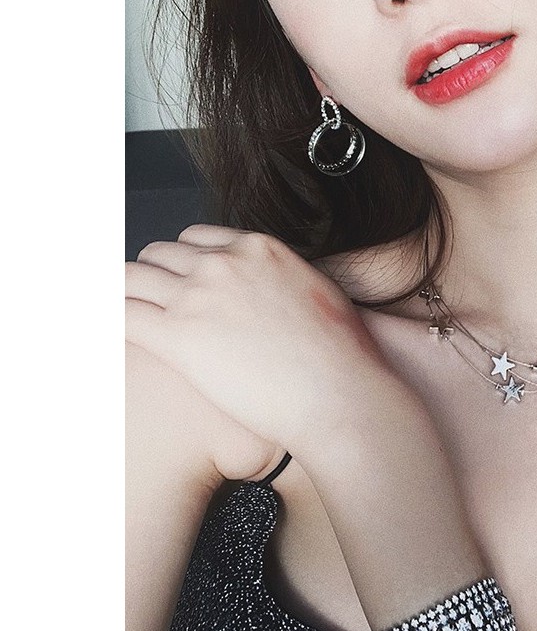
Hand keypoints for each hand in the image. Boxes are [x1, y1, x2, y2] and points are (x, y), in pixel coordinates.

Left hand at [125, 224, 392, 453]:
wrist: (338, 392)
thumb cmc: (339, 354)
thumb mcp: (316, 293)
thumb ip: (284, 280)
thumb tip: (277, 291)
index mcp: (258, 248)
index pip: (195, 238)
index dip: (181, 262)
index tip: (175, 282)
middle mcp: (224, 262)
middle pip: (159, 254)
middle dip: (149, 278)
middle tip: (143, 305)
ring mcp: (199, 296)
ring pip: (131, 278)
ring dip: (122, 296)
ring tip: (112, 315)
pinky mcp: (179, 336)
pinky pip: (121, 316)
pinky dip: (106, 321)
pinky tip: (102, 333)